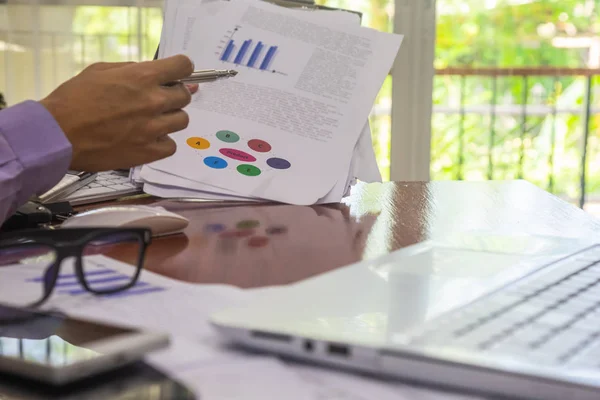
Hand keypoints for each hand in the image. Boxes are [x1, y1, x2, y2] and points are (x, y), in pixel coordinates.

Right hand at [39, 55, 199, 170]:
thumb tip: (158, 72)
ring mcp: (153, 128)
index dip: (182, 69)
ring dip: (169, 118)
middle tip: (156, 99)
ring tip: (150, 120)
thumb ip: (133, 70)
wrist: (58, 133)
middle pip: (185, 96)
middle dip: (173, 95)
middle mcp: (152, 102)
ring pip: (182, 121)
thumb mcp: (101, 71)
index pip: (183, 66)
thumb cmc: (73, 101)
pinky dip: (163, 142)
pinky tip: (148, 138)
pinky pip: (171, 146)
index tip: (179, 73)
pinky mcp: (148, 151)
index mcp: (142, 77)